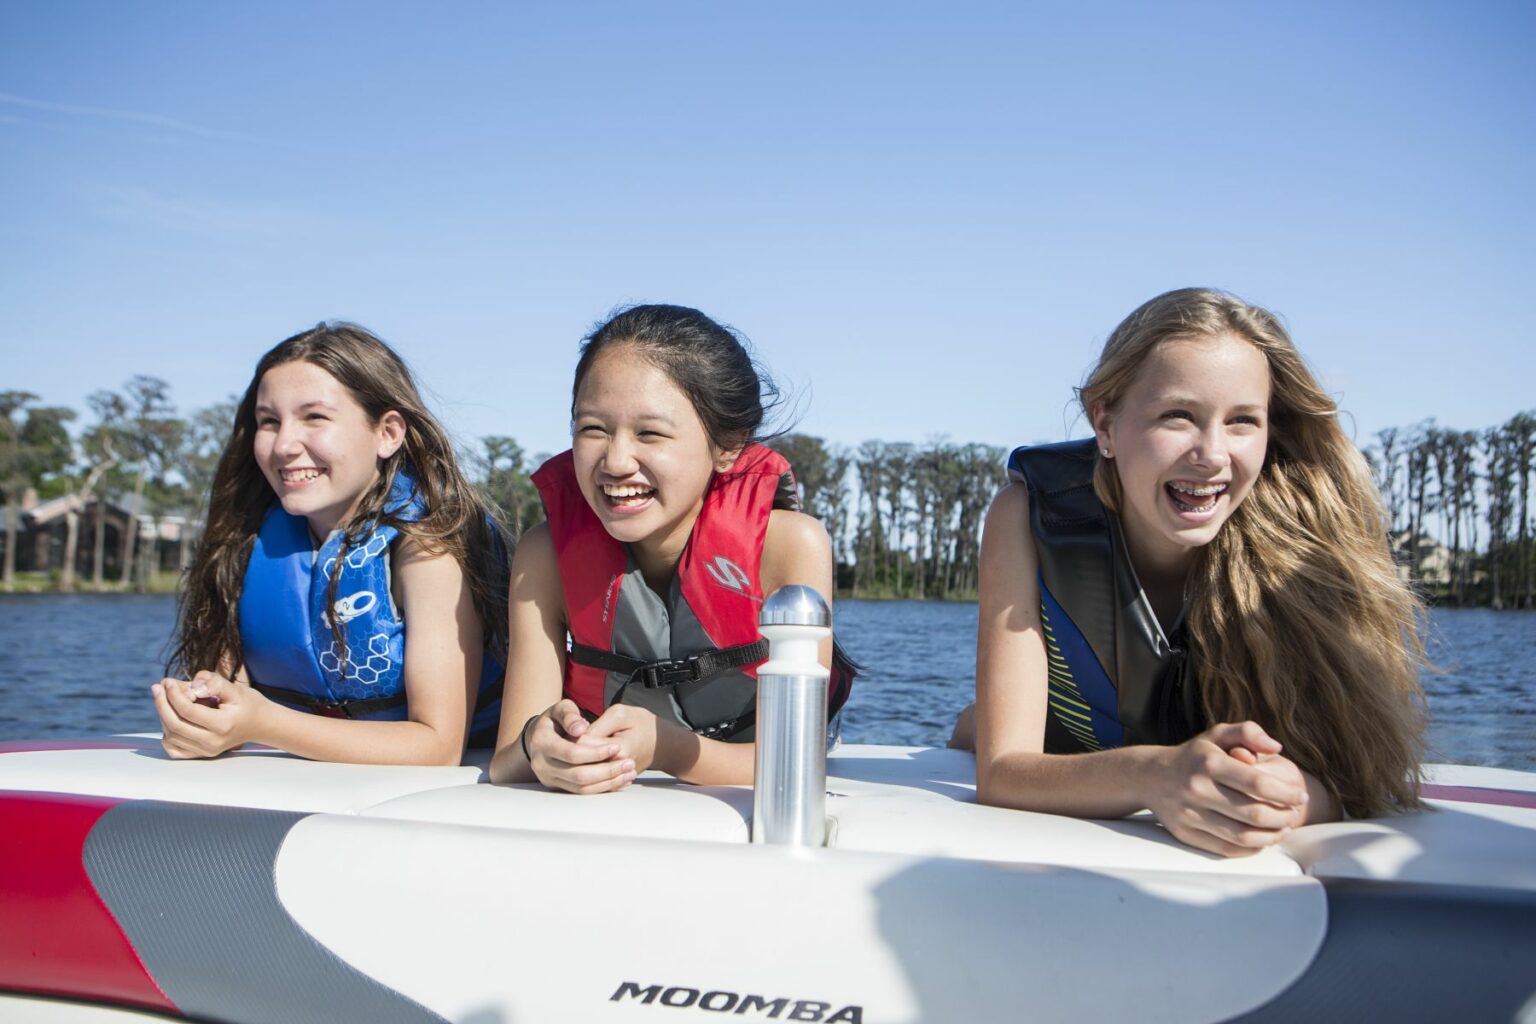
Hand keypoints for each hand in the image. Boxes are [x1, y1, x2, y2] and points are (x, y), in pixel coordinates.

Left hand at [151, 671, 266, 758]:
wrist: (260, 724)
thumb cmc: (248, 703)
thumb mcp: (236, 689)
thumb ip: (215, 683)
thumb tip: (193, 687)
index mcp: (223, 725)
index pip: (188, 711)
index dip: (173, 695)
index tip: (168, 681)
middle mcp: (213, 742)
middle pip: (175, 725)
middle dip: (162, 704)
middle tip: (158, 687)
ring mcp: (206, 751)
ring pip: (171, 736)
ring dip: (164, 716)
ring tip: (166, 699)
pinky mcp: (201, 755)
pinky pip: (173, 749)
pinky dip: (166, 734)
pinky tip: (170, 719)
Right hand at [524, 699, 636, 794]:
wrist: (538, 737)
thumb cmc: (554, 720)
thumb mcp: (560, 709)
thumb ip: (570, 715)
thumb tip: (581, 728)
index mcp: (542, 742)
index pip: (572, 753)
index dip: (596, 752)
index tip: (617, 747)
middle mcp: (542, 764)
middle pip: (578, 775)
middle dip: (606, 771)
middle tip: (629, 763)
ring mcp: (549, 778)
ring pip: (581, 788)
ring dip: (608, 783)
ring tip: (629, 773)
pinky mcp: (558, 786)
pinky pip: (581, 793)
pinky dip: (602, 788)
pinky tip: (620, 781)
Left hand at [579, 704, 665, 775]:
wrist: (662, 745)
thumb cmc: (643, 726)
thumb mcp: (622, 715)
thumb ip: (599, 725)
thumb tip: (577, 735)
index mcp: (618, 750)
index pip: (581, 744)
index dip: (574, 733)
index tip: (578, 725)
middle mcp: (615, 768)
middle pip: (579, 761)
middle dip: (574, 746)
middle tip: (577, 734)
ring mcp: (614, 778)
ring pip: (582, 770)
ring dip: (579, 757)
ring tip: (584, 744)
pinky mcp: (611, 782)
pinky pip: (590, 777)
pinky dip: (586, 766)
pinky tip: (590, 755)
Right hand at [1145, 721, 1308, 856]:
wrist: (1149, 777)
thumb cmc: (1193, 756)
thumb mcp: (1215, 735)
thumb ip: (1247, 732)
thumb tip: (1277, 747)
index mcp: (1209, 762)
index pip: (1258, 783)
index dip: (1287, 793)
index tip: (1301, 795)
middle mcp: (1198, 789)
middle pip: (1254, 814)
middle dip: (1284, 817)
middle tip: (1295, 813)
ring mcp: (1190, 815)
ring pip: (1243, 836)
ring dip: (1272, 836)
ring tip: (1284, 828)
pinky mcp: (1186, 834)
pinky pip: (1227, 850)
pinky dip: (1252, 848)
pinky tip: (1263, 839)